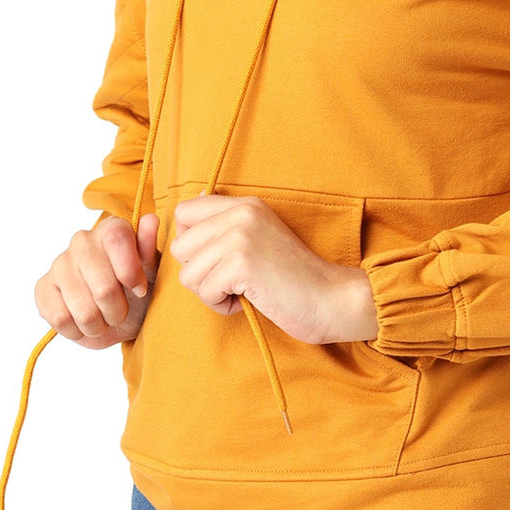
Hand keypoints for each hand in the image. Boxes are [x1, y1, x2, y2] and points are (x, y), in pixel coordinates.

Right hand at [34, 213, 159, 348]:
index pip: (116, 238)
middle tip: (121, 310)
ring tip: (103, 317)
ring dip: (99, 324)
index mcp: (110, 230)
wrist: (120, 319)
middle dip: (118, 309)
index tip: (140, 289)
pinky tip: (83, 322)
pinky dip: (77, 330)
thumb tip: (150, 220)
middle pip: (103, 286)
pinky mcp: (43, 288)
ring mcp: (59, 263)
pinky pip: (59, 318)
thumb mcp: (153, 274)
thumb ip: (149, 249)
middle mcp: (82, 241)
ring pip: (83, 310)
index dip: (130, 271)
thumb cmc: (138, 292)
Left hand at [170, 193, 378, 344]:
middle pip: (180, 246)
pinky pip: (204, 291)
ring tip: (241, 291)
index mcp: (244, 204)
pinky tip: (246, 301)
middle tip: (230, 282)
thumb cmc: (292, 277)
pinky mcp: (241, 263)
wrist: (330, 298)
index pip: (183, 212)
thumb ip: (224, 226)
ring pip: (188, 273)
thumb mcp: (258, 238)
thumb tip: (180, 216)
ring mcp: (240, 236)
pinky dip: (221, 305)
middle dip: (199, 273)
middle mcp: (240, 213)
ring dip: (210, 292)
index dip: (189, 243)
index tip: (214, 261)